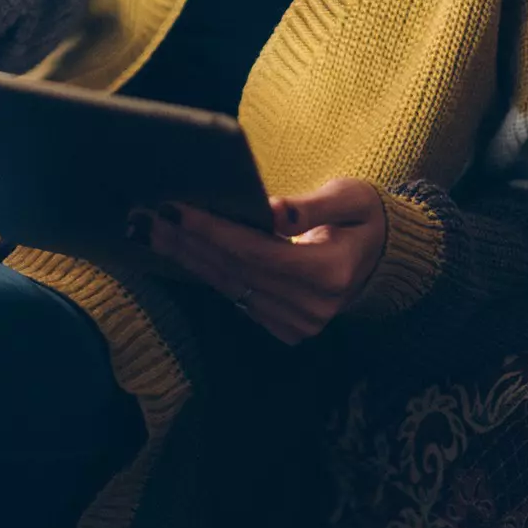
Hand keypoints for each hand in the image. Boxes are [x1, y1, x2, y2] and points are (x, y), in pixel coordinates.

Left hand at [135, 179, 389, 345]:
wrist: (383, 257)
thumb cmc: (364, 217)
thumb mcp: (351, 198)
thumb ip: (311, 206)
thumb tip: (270, 211)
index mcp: (330, 273)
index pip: (257, 251)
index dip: (213, 230)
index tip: (175, 208)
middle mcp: (312, 307)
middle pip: (235, 271)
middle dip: (187, 242)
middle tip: (144, 217)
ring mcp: (299, 324)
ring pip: (230, 286)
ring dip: (188, 258)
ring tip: (150, 231)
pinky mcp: (287, 329)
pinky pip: (237, 297)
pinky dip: (207, 272)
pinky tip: (179, 250)